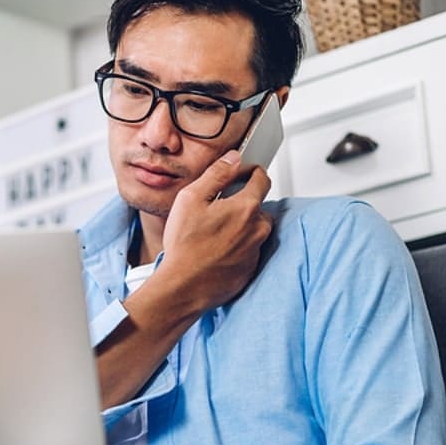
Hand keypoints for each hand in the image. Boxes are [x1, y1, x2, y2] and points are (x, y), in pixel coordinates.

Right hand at [158, 151, 273, 311]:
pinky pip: (249, 250)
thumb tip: (233, 158)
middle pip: (258, 206)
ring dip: (240, 225)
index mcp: (246, 208)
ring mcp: (255, 251)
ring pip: (254, 229)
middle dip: (242, 203)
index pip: (262, 179)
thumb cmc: (184, 245)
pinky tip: (215, 249)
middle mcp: (258, 229)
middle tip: (218, 208)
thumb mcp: (191, 199)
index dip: (251, 172)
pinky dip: (237, 246)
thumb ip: (216, 174)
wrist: (183, 286)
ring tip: (214, 232)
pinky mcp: (250, 268)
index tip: (243, 173)